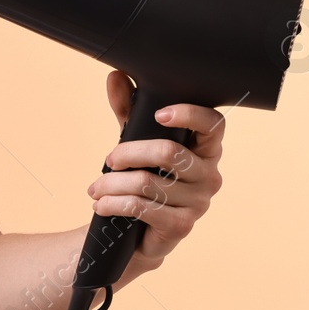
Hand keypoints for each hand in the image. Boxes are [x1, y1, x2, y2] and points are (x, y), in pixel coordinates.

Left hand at [86, 70, 224, 268]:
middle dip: (129, 153)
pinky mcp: (182, 226)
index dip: (190, 115)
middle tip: (109, 160)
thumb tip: (116, 76)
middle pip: (169, 152)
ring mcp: (199, 202)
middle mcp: (209, 175)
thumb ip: (128, 110)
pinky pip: (142, 207)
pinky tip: (100, 204)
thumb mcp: (136, 140)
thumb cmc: (146, 177)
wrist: (142, 233)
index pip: (213, 125)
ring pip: (148, 182)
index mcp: (206, 149)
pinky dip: (114, 203)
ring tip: (95, 188)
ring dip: (112, 184)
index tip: (159, 114)